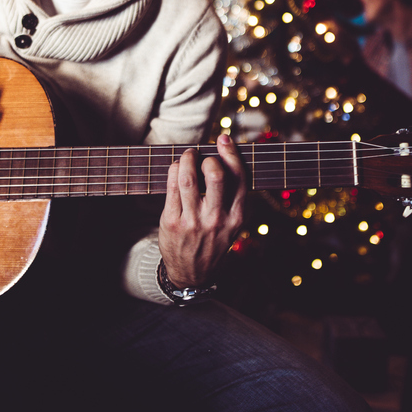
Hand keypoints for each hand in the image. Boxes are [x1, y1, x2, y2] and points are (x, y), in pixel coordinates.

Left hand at [158, 135, 246, 288]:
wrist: (192, 273)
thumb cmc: (212, 240)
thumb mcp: (231, 224)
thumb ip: (231, 196)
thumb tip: (224, 155)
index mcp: (236, 217)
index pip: (239, 178)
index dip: (231, 153)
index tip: (223, 139)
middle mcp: (217, 219)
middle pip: (216, 175)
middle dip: (208, 157)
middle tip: (202, 155)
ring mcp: (193, 222)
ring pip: (189, 179)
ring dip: (186, 159)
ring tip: (187, 155)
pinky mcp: (173, 222)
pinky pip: (172, 187)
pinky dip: (174, 170)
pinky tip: (176, 167)